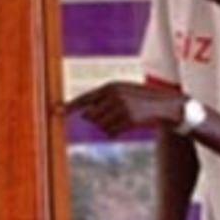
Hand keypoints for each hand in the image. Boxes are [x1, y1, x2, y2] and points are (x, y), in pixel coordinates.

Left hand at [65, 81, 185, 137]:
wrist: (164, 106)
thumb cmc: (139, 100)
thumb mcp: (121, 95)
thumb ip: (101, 103)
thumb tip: (85, 116)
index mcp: (110, 86)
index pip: (85, 97)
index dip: (70, 106)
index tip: (55, 111)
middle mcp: (114, 95)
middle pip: (91, 117)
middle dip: (99, 120)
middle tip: (116, 115)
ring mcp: (121, 107)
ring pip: (100, 126)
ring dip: (109, 127)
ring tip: (123, 119)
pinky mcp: (128, 119)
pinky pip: (111, 132)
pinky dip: (116, 132)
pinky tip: (127, 125)